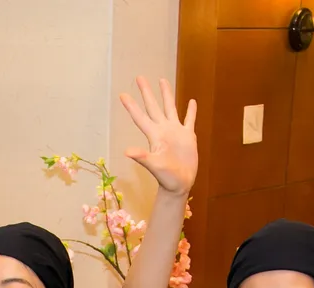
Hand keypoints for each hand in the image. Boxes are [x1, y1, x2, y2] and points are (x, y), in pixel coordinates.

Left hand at [120, 77, 197, 195]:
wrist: (180, 184)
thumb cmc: (166, 177)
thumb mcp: (154, 166)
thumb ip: (142, 157)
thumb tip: (127, 152)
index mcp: (154, 135)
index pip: (140, 117)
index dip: (131, 106)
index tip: (122, 94)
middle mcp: (163, 130)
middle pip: (153, 107)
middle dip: (146, 92)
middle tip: (139, 77)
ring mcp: (176, 132)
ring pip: (170, 108)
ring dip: (166, 94)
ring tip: (162, 80)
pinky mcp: (188, 137)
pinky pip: (189, 120)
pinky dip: (191, 111)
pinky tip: (191, 102)